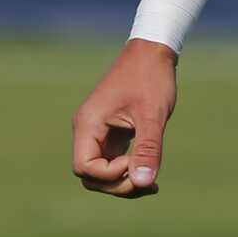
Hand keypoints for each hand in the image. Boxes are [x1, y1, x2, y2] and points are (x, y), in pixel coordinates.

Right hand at [71, 40, 178, 197]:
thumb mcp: (152, 115)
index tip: (135, 161)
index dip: (110, 175)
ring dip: (123, 183)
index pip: (85, 168)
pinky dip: (128, 172)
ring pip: (101, 173)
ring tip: (151, 184)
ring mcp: (98, 133)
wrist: (153, 52)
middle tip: (148, 183)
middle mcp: (88, 130)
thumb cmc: (150, 77)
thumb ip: (147, 149)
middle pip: (90, 176)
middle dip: (117, 185)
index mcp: (88, 124)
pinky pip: (111, 163)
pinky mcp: (110, 134)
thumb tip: (142, 182)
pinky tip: (149, 176)